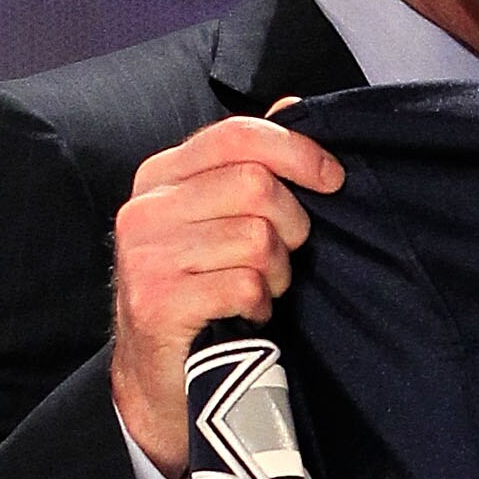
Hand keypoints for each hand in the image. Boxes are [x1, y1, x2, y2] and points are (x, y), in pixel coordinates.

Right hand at [109, 109, 341, 478]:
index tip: (333, 178)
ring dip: (276, 272)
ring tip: (260, 289)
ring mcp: (145, 256)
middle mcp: (145, 209)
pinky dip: (259, 303)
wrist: (160, 375)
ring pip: (256, 238)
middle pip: (256, 186)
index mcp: (160, 175)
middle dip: (291, 226)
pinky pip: (243, 285)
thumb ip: (250, 164)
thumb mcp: (221, 219)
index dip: (296, 150)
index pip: (236, 135)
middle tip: (283, 258)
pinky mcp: (156, 302)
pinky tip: (246, 314)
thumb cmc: (203, 288)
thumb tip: (292, 104)